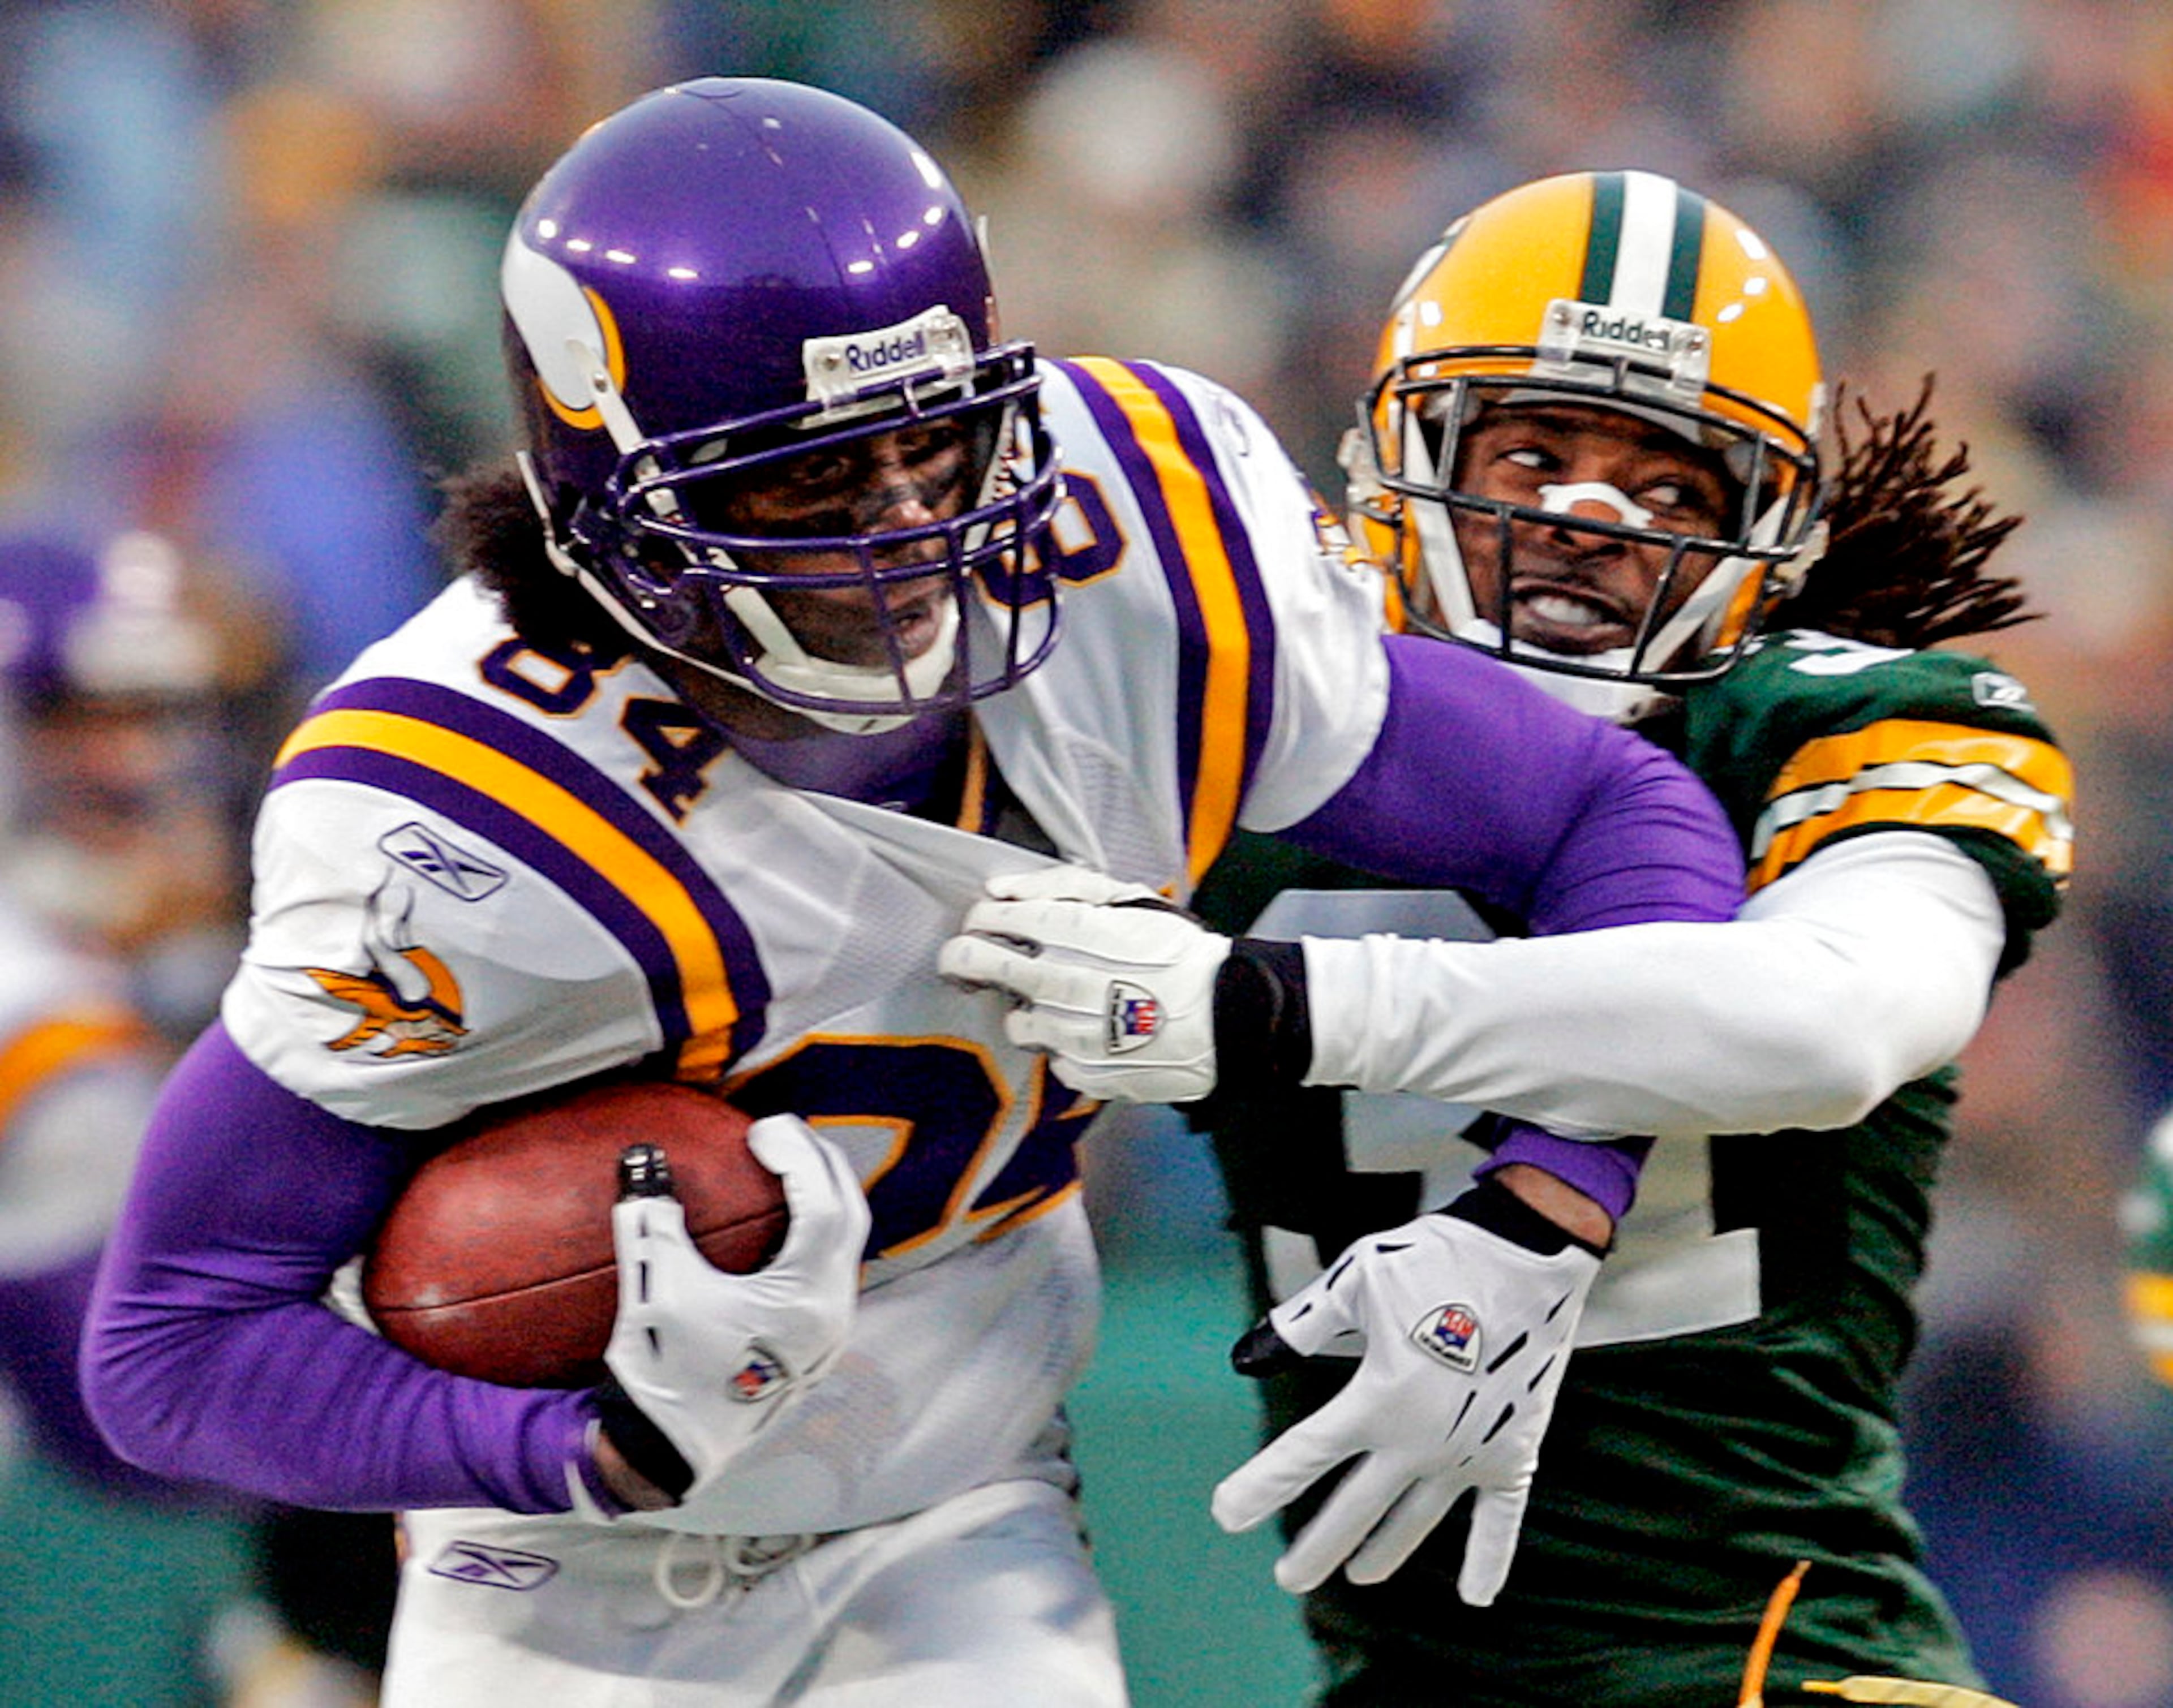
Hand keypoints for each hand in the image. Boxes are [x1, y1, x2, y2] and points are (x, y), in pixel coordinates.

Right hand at [598, 1114, 868, 1502]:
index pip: (822, 1206)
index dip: (796, 1157)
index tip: (760, 1130)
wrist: (670, 1451)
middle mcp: (832, 1312)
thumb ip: (652, 1219)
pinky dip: (815, 1232)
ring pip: (847, 1244)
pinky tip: (780, 1221)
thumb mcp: (654, 1289)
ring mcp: (830, 1331)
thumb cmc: (667, 1371)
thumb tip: (643, 1160)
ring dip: (825, 1197)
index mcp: (806, 1298)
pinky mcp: (815, 1343)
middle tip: (782, 1135)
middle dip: (822, 1165)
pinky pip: (830, 1269)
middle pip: (851, 1216)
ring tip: (787, 1166)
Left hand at [938, 865, 1230, 1102]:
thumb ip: (1061, 886)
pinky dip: (1066, 1048)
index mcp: (1074, 931)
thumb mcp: (1129, 899)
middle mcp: (1062, 982)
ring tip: (1065, 1004)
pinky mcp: (1082, 1073)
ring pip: (1014, 1021)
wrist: (1229, 1017)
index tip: (990, 921)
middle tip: (974, 960)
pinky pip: (1053, 1059)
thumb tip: (1002, 890)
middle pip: (976, 964)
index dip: (981, 918)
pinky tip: (1097, 1034)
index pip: (989, 919)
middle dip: (966, 958)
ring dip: (1030, 1009)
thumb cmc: (1179, 952)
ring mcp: (1068, 1033)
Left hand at [1210, 1181, 1600, 1605]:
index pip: (1303, 1455)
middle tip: (1288, 1578)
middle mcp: (1419, 1440)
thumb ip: (1301, 1326)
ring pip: (1415, 1521)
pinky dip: (1488, 1559)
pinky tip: (1474, 1597)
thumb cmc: (1436, 1261)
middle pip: (1354, 1510)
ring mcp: (1469, 1454)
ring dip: (1382, 1552)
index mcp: (1376, 1398)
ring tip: (1358, 1574)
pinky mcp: (1514, 1453)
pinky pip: (1500, 1521)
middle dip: (1317, 1547)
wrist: (1531, 1254)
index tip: (1226, 1515)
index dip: (1260, 1487)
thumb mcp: (1355, 1282)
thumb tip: (1247, 1358)